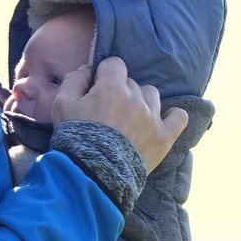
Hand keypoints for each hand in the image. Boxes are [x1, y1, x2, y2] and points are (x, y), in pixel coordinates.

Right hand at [52, 57, 188, 171]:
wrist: (92, 175)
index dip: (104, 75)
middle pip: (131, 83)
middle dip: (120, 92)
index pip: (114, 65)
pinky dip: (172, 116)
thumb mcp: (62, 105)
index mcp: (112, 88)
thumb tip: (88, 69)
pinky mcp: (163, 137)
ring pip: (152, 95)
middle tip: (108, 112)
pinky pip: (179, 117)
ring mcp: (152, 118)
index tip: (97, 90)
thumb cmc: (75, 139)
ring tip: (130, 119)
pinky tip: (162, 120)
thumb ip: (74, 80)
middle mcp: (136, 98)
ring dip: (142, 102)